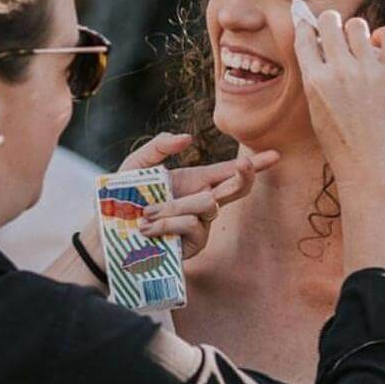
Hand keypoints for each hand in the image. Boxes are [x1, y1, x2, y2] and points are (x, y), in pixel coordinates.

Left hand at [118, 132, 279, 258]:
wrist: (109, 233)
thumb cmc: (123, 199)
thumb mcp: (136, 166)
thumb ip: (158, 146)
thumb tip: (187, 138)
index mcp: (194, 182)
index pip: (230, 172)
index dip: (255, 165)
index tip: (276, 155)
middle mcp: (202, 203)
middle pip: (236, 189)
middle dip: (243, 176)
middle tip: (243, 165)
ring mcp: (200, 225)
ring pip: (207, 204)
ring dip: (175, 205)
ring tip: (146, 213)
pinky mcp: (193, 245)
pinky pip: (192, 224)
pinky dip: (168, 222)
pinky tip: (147, 228)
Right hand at [292, 11, 384, 189]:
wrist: (369, 167)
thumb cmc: (341, 143)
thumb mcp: (317, 110)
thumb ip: (317, 79)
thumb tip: (321, 49)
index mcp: (314, 81)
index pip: (305, 36)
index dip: (308, 27)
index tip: (313, 28)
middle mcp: (338, 71)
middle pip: (330, 21)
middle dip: (331, 22)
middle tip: (337, 32)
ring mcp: (366, 71)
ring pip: (358, 25)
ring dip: (358, 32)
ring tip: (362, 46)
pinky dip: (384, 37)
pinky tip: (381, 48)